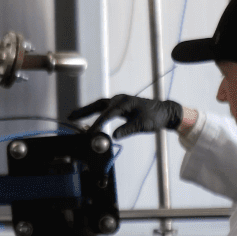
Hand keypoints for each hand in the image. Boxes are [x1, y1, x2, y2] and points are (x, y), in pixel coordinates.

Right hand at [68, 94, 184, 138]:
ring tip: (73, 116)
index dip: (98, 123)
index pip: (107, 114)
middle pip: (98, 105)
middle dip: (84, 111)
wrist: (165, 111)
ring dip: (87, 110)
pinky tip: (87, 116)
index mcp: (125, 102)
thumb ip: (127, 130)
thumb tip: (113, 136)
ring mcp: (119, 101)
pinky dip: (95, 112)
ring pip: (99, 105)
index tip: (90, 132)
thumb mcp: (142, 125)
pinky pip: (104, 108)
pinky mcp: (120, 105)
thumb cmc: (155, 117)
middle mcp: (120, 99)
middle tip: (71, 117)